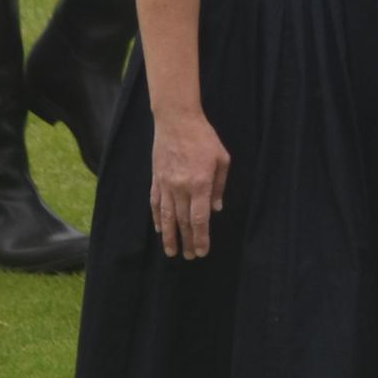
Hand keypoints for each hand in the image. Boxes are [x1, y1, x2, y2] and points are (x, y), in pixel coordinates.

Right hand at [151, 105, 231, 258]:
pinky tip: (160, 229)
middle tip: (191, 257)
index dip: (201, 237)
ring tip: (172, 252)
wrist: (176, 120)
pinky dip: (157, 219)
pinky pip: (155, 204)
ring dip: (170, 237)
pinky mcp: (156, 180)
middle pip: (183, 222)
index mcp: (200, 183)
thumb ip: (220, 186)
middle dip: (187, 242)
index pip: (199, 219)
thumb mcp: (222, 158)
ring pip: (167, 217)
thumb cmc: (204, 137)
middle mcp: (181, 188)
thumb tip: (216, 210)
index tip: (202, 251)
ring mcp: (165, 185)